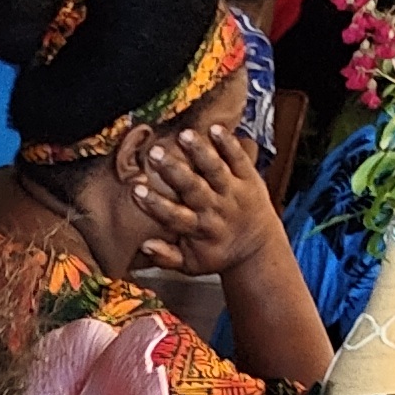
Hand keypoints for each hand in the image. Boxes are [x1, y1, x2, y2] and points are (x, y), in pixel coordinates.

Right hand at [127, 116, 274, 276]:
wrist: (257, 248)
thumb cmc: (218, 255)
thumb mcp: (191, 265)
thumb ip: (166, 257)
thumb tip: (144, 246)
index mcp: (199, 231)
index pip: (173, 217)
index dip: (154, 204)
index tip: (137, 190)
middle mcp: (215, 210)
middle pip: (193, 189)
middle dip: (173, 171)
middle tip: (154, 154)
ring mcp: (233, 192)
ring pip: (215, 169)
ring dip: (199, 152)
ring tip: (184, 135)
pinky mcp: (249, 178)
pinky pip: (238, 158)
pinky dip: (227, 143)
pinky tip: (214, 128)